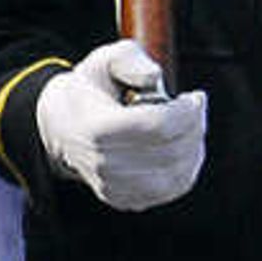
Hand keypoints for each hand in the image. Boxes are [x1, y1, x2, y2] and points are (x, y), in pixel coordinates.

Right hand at [36, 40, 206, 209]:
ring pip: (176, 175)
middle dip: (194, 127)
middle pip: (170, 151)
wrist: (64, 127)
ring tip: (191, 126)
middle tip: (196, 109)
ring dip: (195, 147)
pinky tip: (184, 146)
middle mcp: (102, 164)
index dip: (187, 112)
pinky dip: (188, 166)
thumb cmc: (92, 89)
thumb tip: (154, 77)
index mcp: (95, 128)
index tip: (195, 97)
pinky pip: (173, 189)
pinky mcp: (126, 201)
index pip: (157, 126)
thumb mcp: (105, 61)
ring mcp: (114, 188)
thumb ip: (130, 59)